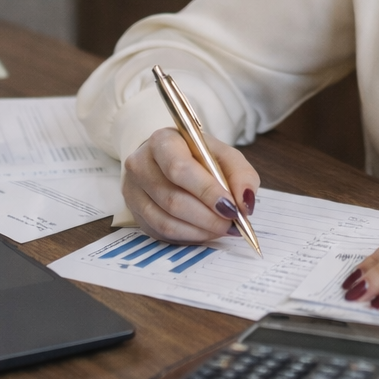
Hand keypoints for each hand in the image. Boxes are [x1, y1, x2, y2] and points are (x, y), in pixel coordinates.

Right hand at [122, 128, 260, 243]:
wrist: (168, 159)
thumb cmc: (198, 156)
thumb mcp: (224, 155)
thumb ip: (240, 174)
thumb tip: (245, 203)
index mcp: (162, 141)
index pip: (180, 169)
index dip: (207, 191)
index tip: (232, 207)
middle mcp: (140, 165)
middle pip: (172, 199)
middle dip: (207, 217)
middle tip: (231, 223)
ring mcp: (133, 191)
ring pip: (166, 221)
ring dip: (200, 230)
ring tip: (222, 228)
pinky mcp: (135, 213)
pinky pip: (162, 232)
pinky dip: (189, 236)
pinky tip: (206, 231)